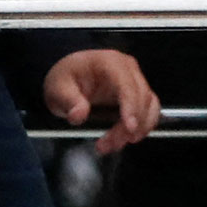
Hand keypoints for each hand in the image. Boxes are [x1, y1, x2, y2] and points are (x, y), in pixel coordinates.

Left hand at [44, 48, 161, 155]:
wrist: (69, 76)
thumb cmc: (65, 78)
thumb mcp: (58, 88)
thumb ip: (68, 101)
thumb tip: (79, 115)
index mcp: (109, 62)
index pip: (127, 84)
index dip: (131, 106)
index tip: (129, 128)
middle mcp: (128, 69)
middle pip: (141, 98)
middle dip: (127, 126)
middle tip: (106, 145)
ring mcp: (135, 80)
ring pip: (149, 106)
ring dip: (137, 129)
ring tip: (112, 145)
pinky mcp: (138, 94)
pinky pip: (149, 110)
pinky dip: (142, 127)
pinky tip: (126, 139)